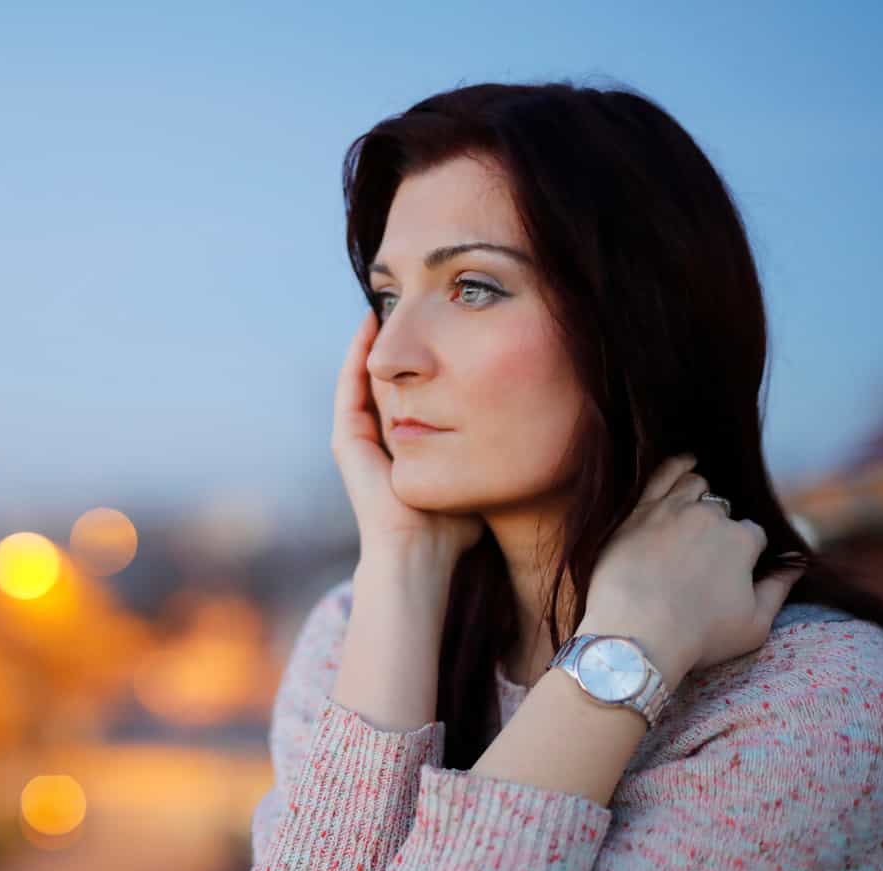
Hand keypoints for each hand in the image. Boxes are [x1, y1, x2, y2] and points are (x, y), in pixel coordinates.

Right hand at [332, 309, 483, 567]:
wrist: (423, 554)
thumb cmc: (459, 526)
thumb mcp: (483, 472)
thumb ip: (496, 450)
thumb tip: (536, 422)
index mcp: (410, 450)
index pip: (416, 395)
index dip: (427, 362)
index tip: (445, 327)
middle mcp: (382, 443)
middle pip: (388, 381)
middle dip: (398, 344)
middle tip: (410, 305)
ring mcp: (360, 442)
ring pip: (365, 379)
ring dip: (372, 342)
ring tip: (384, 304)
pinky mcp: (346, 442)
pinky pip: (348, 387)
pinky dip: (356, 355)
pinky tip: (369, 324)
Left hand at [579, 453, 805, 688]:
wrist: (636, 633)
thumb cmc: (697, 636)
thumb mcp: (754, 625)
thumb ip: (778, 590)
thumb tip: (797, 566)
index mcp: (742, 541)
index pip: (752, 535)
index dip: (745, 553)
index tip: (733, 569)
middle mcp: (710, 517)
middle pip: (722, 512)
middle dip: (718, 529)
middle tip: (702, 556)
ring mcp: (672, 509)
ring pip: (695, 486)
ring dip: (699, 496)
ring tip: (693, 513)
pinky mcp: (638, 512)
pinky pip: (661, 476)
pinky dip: (676, 466)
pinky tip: (684, 464)